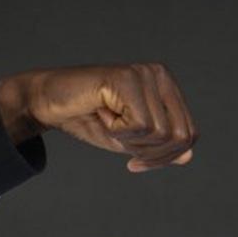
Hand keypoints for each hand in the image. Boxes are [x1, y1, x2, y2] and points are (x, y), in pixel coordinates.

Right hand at [0, 63, 197, 171]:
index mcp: (167, 87)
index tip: (136, 163)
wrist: (48, 103)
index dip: (167, 158)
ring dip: (130, 141)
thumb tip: (189, 155)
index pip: (189, 134)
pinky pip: (140, 124)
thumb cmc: (90, 119)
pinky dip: (119, 132)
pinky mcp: (127, 78)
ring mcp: (144, 73)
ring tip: (109, 122)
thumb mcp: (132, 141)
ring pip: (161, 133)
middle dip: (151, 154)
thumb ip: (160, 147)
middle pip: (181, 136)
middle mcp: (160, 75)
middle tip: (121, 144)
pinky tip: (103, 114)